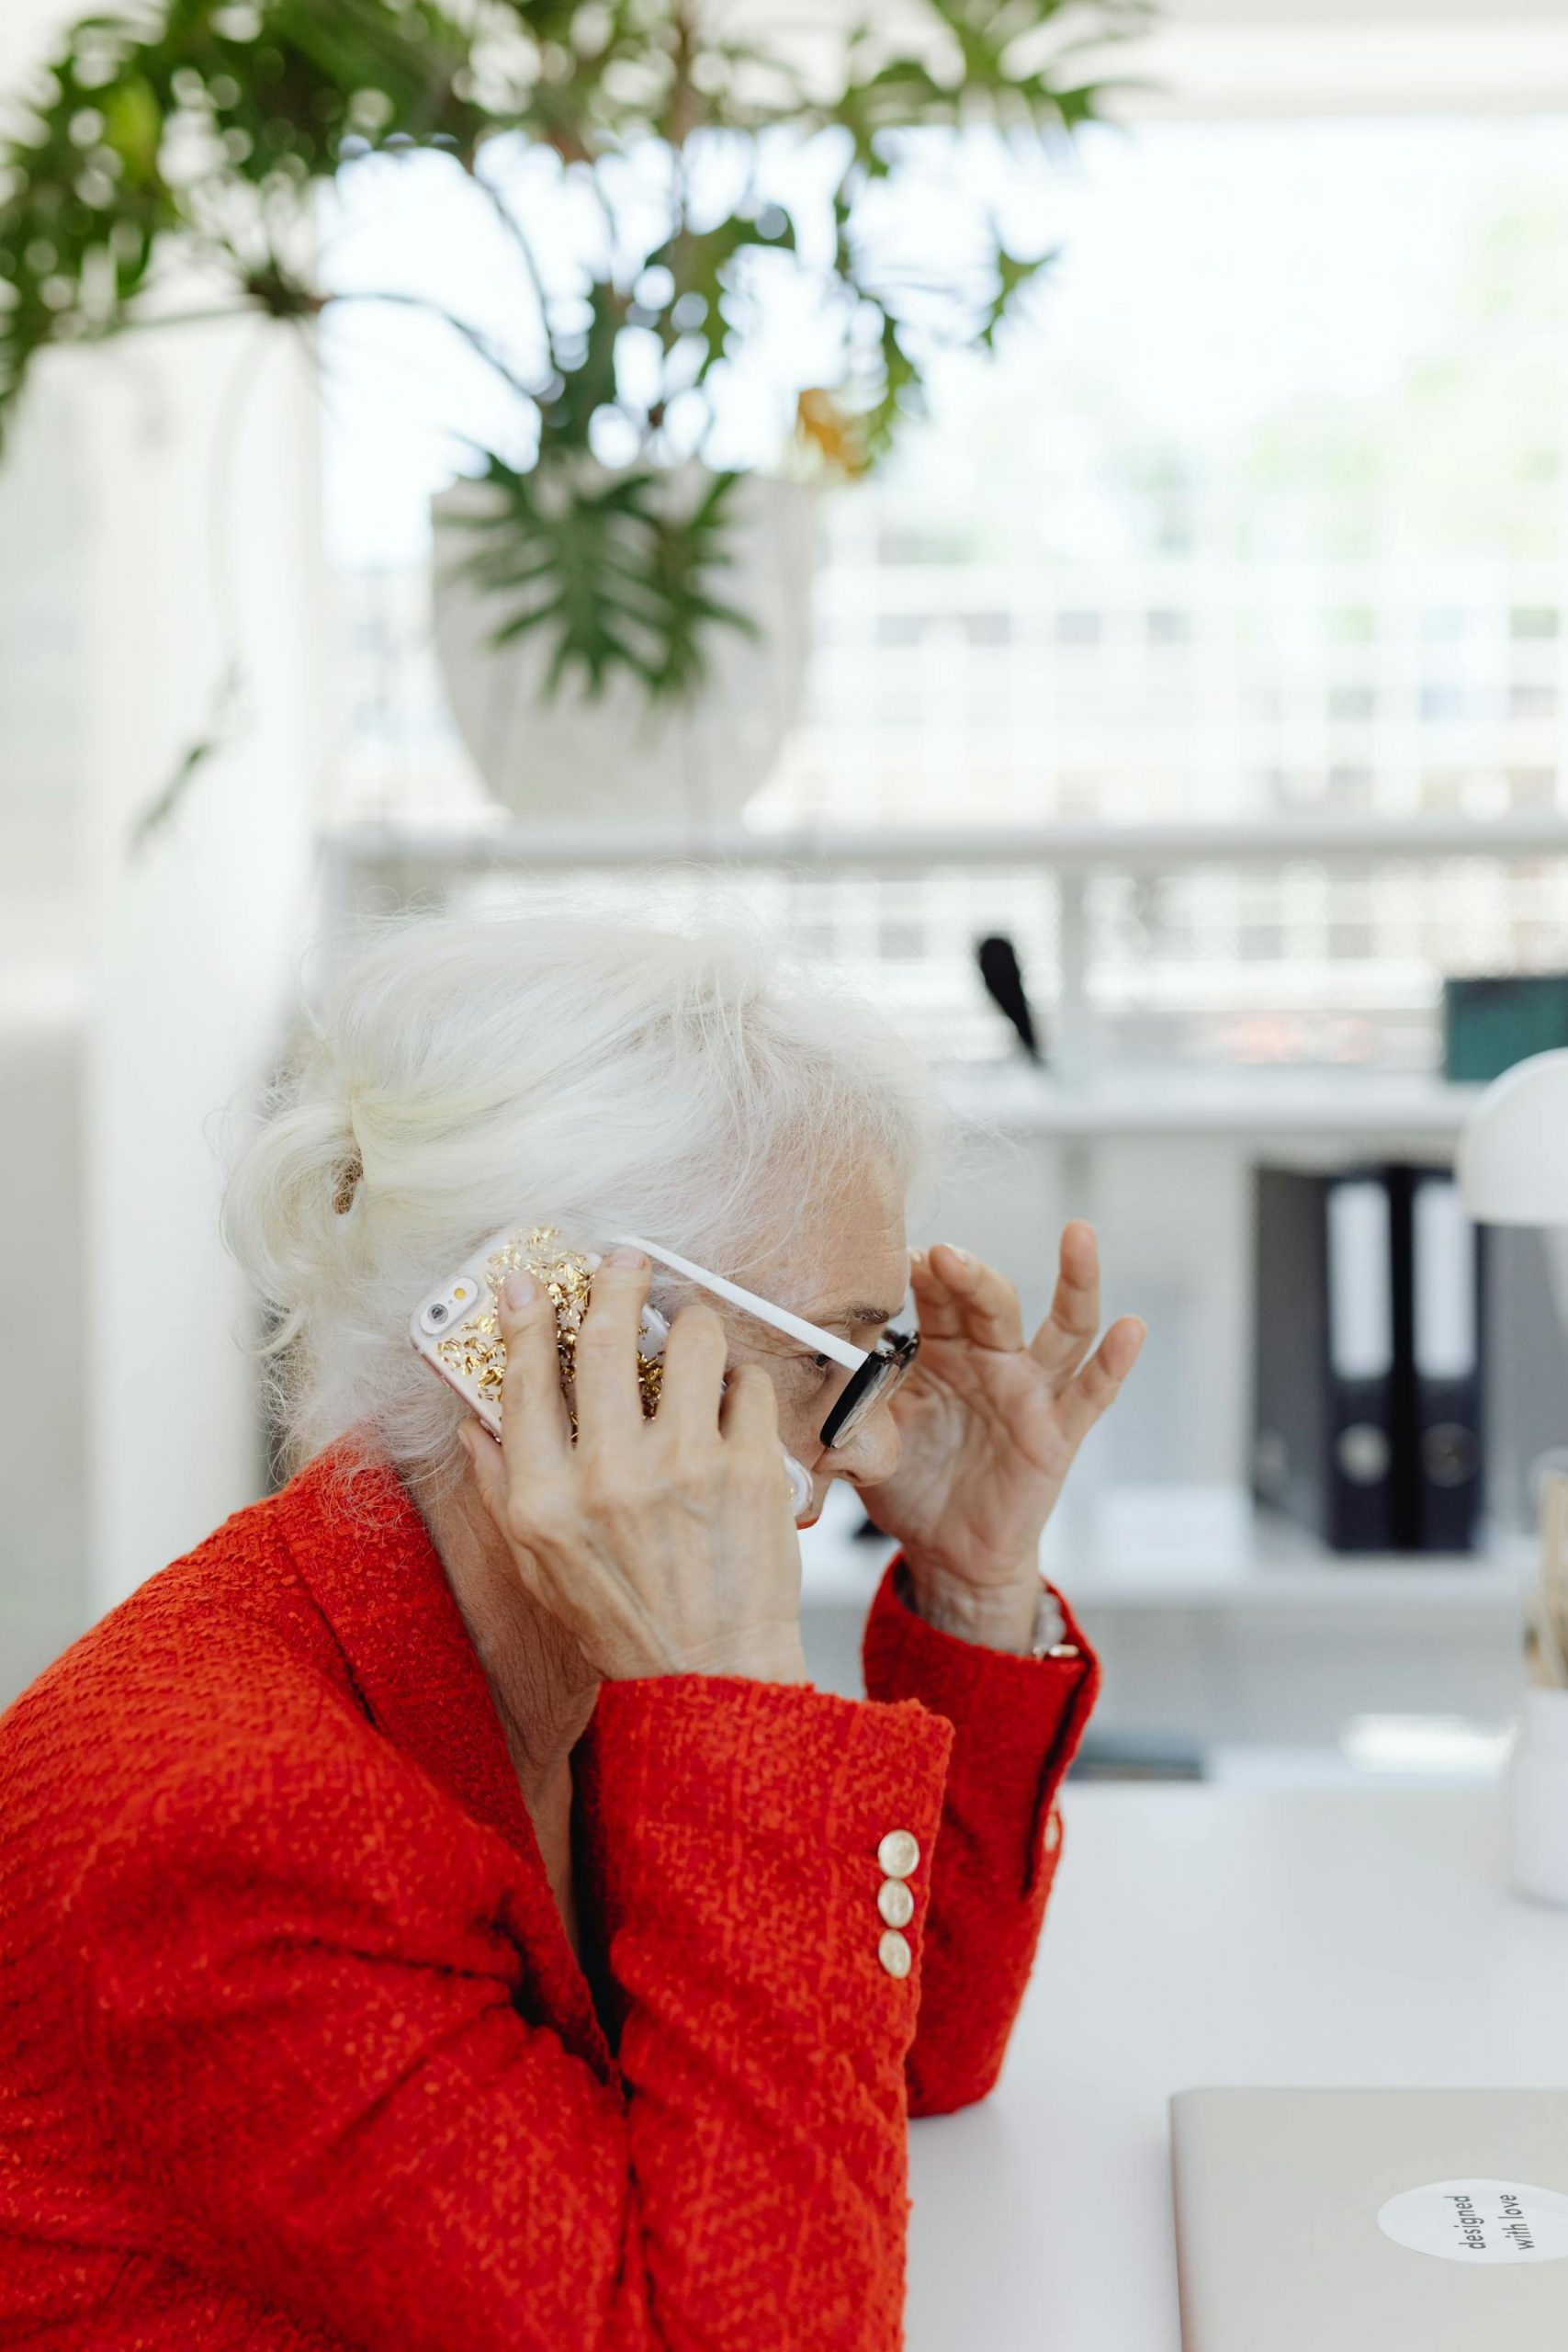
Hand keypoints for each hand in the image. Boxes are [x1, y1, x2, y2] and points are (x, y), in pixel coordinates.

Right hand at [459, 1249, 807, 1683]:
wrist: (712, 1675)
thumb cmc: (622, 1621)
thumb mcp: (536, 1566)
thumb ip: (499, 1488)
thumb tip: (473, 1420)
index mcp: (544, 1502)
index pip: (522, 1381)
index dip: (523, 1317)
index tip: (528, 1279)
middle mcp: (610, 1478)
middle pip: (603, 1339)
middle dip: (615, 1282)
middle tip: (626, 1260)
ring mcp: (686, 1468)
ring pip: (692, 1340)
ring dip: (691, 1323)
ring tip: (691, 1335)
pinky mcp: (751, 1468)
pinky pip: (748, 1382)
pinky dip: (740, 1380)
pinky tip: (730, 1402)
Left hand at [857, 1224, 1143, 1644]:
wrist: (946, 1552)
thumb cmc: (910, 1483)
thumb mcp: (870, 1435)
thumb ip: (846, 1402)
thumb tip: (797, 1377)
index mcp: (942, 1349)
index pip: (935, 1297)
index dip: (919, 1274)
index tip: (892, 1256)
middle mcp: (992, 1358)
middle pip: (991, 1301)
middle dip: (969, 1274)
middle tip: (943, 1254)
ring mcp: (1031, 1391)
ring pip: (1063, 1326)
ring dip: (1075, 1279)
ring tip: (1079, 1235)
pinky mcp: (1059, 1432)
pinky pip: (1092, 1393)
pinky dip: (1114, 1360)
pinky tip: (1131, 1328)